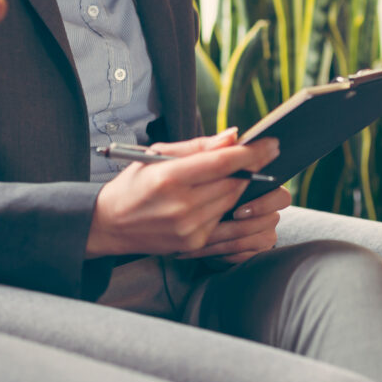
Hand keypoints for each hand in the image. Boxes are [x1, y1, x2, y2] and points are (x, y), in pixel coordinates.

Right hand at [86, 129, 280, 257]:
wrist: (109, 224)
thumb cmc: (133, 184)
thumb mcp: (157, 155)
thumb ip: (198, 146)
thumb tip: (233, 136)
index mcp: (169, 178)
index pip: (221, 163)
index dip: (251, 153)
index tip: (272, 143)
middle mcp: (180, 206)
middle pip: (233, 184)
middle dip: (255, 168)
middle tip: (269, 154)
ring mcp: (188, 229)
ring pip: (233, 203)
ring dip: (248, 188)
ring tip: (256, 174)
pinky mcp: (193, 245)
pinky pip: (227, 224)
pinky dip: (236, 209)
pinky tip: (244, 198)